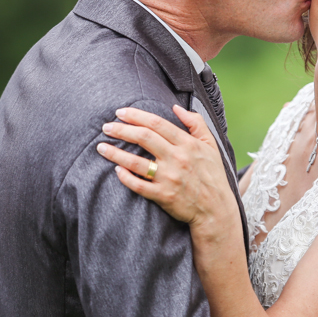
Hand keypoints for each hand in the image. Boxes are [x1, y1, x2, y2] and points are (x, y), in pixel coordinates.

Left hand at [96, 105, 237, 232]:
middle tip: (106, 127)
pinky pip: (139, 185)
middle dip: (121, 130)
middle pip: (143, 137)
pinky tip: (116, 170)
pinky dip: (125, 178)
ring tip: (101, 147)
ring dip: (115, 153)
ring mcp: (169, 178)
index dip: (135, 115)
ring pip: (135, 162)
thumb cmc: (212, 175)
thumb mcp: (211, 145)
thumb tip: (176, 107)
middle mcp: (177, 159)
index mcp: (187, 144)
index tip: (120, 112)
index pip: (156, 123)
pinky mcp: (163, 196)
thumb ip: (196, 123)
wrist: (216, 209)